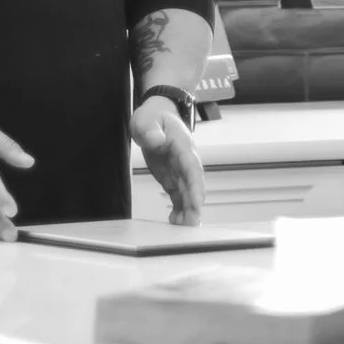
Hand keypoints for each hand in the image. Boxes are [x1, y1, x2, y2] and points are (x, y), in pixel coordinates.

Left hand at [133, 102, 206, 222]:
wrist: (156, 114)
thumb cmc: (152, 116)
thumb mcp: (146, 121)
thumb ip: (151, 131)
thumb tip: (158, 141)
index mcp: (182, 145)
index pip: (192, 168)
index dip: (196, 186)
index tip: (197, 203)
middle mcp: (185, 160)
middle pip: (194, 184)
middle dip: (195, 204)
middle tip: (191, 224)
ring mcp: (180, 169)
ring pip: (188, 192)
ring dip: (188, 210)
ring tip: (182, 228)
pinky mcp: (173, 177)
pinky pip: (179, 195)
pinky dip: (179, 209)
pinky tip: (175, 222)